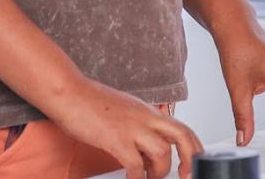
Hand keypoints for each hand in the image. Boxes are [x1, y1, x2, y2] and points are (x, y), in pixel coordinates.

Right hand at [48, 79, 202, 178]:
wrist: (70, 93)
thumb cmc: (93, 103)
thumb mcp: (127, 112)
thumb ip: (140, 128)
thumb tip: (148, 151)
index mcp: (150, 113)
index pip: (182, 128)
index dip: (193, 147)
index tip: (192, 164)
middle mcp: (146, 118)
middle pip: (182, 135)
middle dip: (190, 157)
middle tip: (185, 175)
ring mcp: (132, 128)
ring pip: (162, 152)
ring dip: (159, 171)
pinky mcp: (115, 139)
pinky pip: (135, 164)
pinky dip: (137, 177)